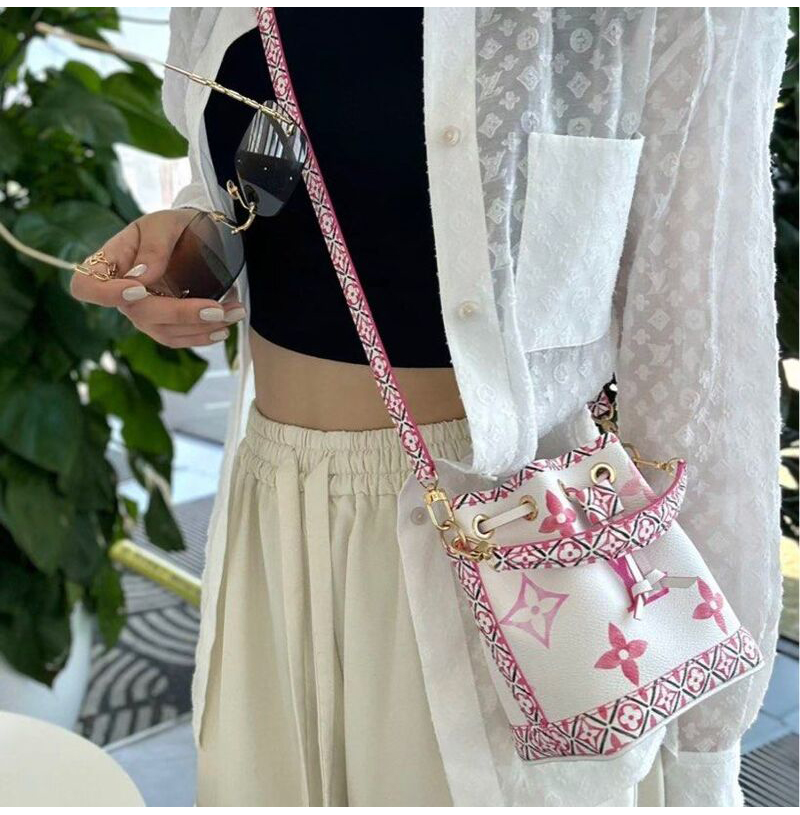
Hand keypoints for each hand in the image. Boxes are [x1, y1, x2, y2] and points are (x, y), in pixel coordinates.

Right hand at [71, 209, 244, 347]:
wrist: (193, 236)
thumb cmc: (171, 226)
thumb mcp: (163, 224)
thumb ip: (153, 247)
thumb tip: (141, 278)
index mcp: (110, 263)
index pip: (87, 287)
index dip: (106, 294)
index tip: (138, 290)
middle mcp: (121, 294)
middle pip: (139, 313)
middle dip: (180, 313)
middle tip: (217, 308)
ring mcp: (141, 312)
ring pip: (163, 330)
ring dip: (201, 326)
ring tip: (235, 313)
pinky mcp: (162, 324)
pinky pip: (176, 338)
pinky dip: (200, 337)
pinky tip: (222, 331)